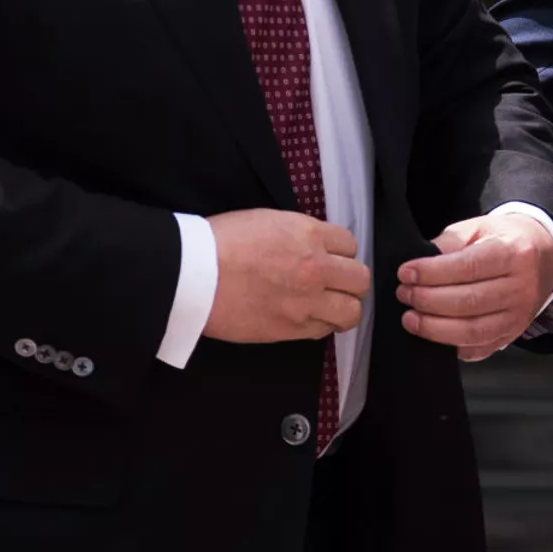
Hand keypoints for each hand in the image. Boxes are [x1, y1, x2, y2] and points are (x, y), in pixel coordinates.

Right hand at [203, 210, 369, 343]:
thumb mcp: (268, 220)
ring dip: (343, 308)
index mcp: (308, 235)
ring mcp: (305, 302)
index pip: (350, 244)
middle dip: (350, 281)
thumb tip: (315, 246)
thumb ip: (300, 234)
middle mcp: (315, 268)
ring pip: (351, 311)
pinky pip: (323, 331)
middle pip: (360, 279)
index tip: (331, 258)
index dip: (341, 252)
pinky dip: (320, 325)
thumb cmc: (221, 242)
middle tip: (336, 284)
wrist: (193, 274)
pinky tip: (306, 318)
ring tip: (328, 307)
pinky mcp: (290, 328)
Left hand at [396, 213, 552, 363]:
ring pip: (473, 330)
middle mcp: (521, 287)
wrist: (542, 254)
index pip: (469, 267)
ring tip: (411, 318)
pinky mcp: (513, 333)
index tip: (406, 273)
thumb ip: (450, 242)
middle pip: (469, 301)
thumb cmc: (505, 240)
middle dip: (428, 300)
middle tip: (404, 294)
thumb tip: (420, 262)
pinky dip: (454, 346)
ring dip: (435, 328)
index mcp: (513, 253)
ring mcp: (519, 315)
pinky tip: (435, 336)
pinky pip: (480, 348)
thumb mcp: (479, 227)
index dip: (433, 273)